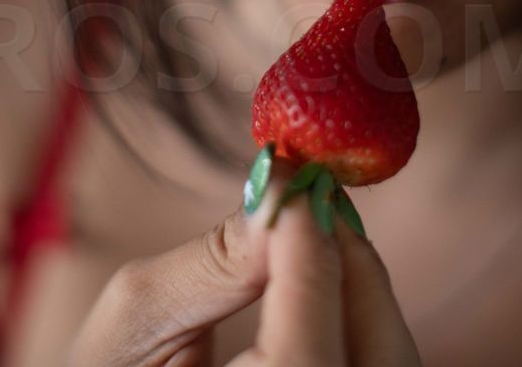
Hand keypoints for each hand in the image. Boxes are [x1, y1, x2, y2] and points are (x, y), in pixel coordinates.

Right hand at [68, 159, 421, 365]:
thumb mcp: (133, 323)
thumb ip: (211, 261)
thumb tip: (276, 193)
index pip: (310, 323)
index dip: (309, 234)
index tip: (295, 174)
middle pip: (377, 343)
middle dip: (349, 258)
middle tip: (311, 200)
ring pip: (388, 356)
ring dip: (356, 288)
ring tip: (310, 236)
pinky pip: (371, 365)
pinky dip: (355, 322)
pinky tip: (319, 288)